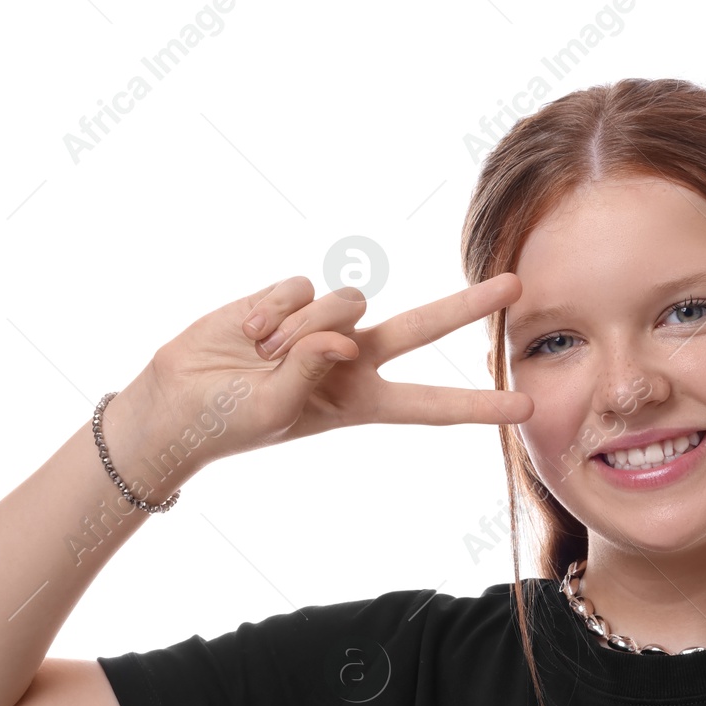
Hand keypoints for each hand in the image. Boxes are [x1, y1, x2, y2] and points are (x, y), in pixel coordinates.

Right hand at [136, 273, 532, 465]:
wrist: (177, 399)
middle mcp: (352, 358)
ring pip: (344, 301)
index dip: (479, 405)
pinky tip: (246, 334)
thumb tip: (343, 330)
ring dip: (298, 328)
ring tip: (261, 355)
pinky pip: (300, 287)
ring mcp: (322, 324)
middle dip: (468, 306)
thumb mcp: (280, 411)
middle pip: (423, 328)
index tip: (528, 406)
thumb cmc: (230, 421)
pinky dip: (270, 311)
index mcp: (360, 402)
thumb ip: (317, 369)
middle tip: (517, 285)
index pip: (432, 405)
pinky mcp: (289, 296)